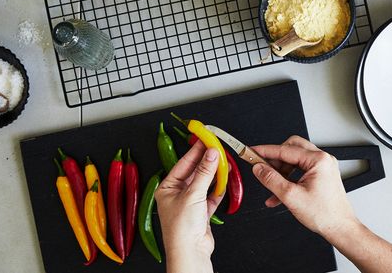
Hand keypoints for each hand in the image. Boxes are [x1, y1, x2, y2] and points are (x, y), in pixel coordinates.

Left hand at [155, 141, 223, 271]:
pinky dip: (218, 190)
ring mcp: (190, 204)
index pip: (183, 163)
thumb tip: (211, 154)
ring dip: (215, 175)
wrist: (190, 252)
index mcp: (167, 188)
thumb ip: (204, 172)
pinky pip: (211, 196)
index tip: (205, 138)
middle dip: (207, 162)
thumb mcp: (193, 194)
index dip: (195, 150)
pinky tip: (224, 182)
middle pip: (195, 172)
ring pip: (204, 183)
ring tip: (224, 163)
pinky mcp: (201, 213)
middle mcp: (177, 195)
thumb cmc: (180, 229)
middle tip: (217, 148)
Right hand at [252, 136, 356, 237]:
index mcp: (318, 160)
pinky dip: (288, 179)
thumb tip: (258, 168)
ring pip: (294, 160)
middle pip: (291, 148)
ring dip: (281, 172)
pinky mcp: (321, 175)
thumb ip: (271, 179)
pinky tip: (278, 193)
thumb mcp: (291, 196)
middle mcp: (322, 160)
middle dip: (275, 159)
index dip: (265, 151)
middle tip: (262, 167)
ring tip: (272, 186)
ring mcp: (323, 167)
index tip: (252, 151)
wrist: (340, 228)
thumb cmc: (325, 214)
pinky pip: (300, 171)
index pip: (285, 150)